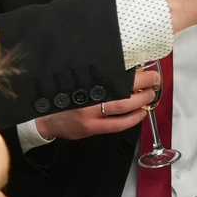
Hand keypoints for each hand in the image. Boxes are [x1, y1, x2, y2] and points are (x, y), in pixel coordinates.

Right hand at [32, 66, 160, 141]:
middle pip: (123, 91)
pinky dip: (133, 119)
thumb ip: (95, 76)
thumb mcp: (76, 81)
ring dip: (141, 102)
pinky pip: (118, 125)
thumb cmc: (61, 97)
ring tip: (149, 96)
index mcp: (85, 82)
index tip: (148, 70)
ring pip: (123, 109)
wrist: (42, 119)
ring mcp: (91, 115)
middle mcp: (88, 98)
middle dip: (143, 87)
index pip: (115, 75)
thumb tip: (122, 68)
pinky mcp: (92, 128)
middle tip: (154, 81)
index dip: (136, 74)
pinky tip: (140, 113)